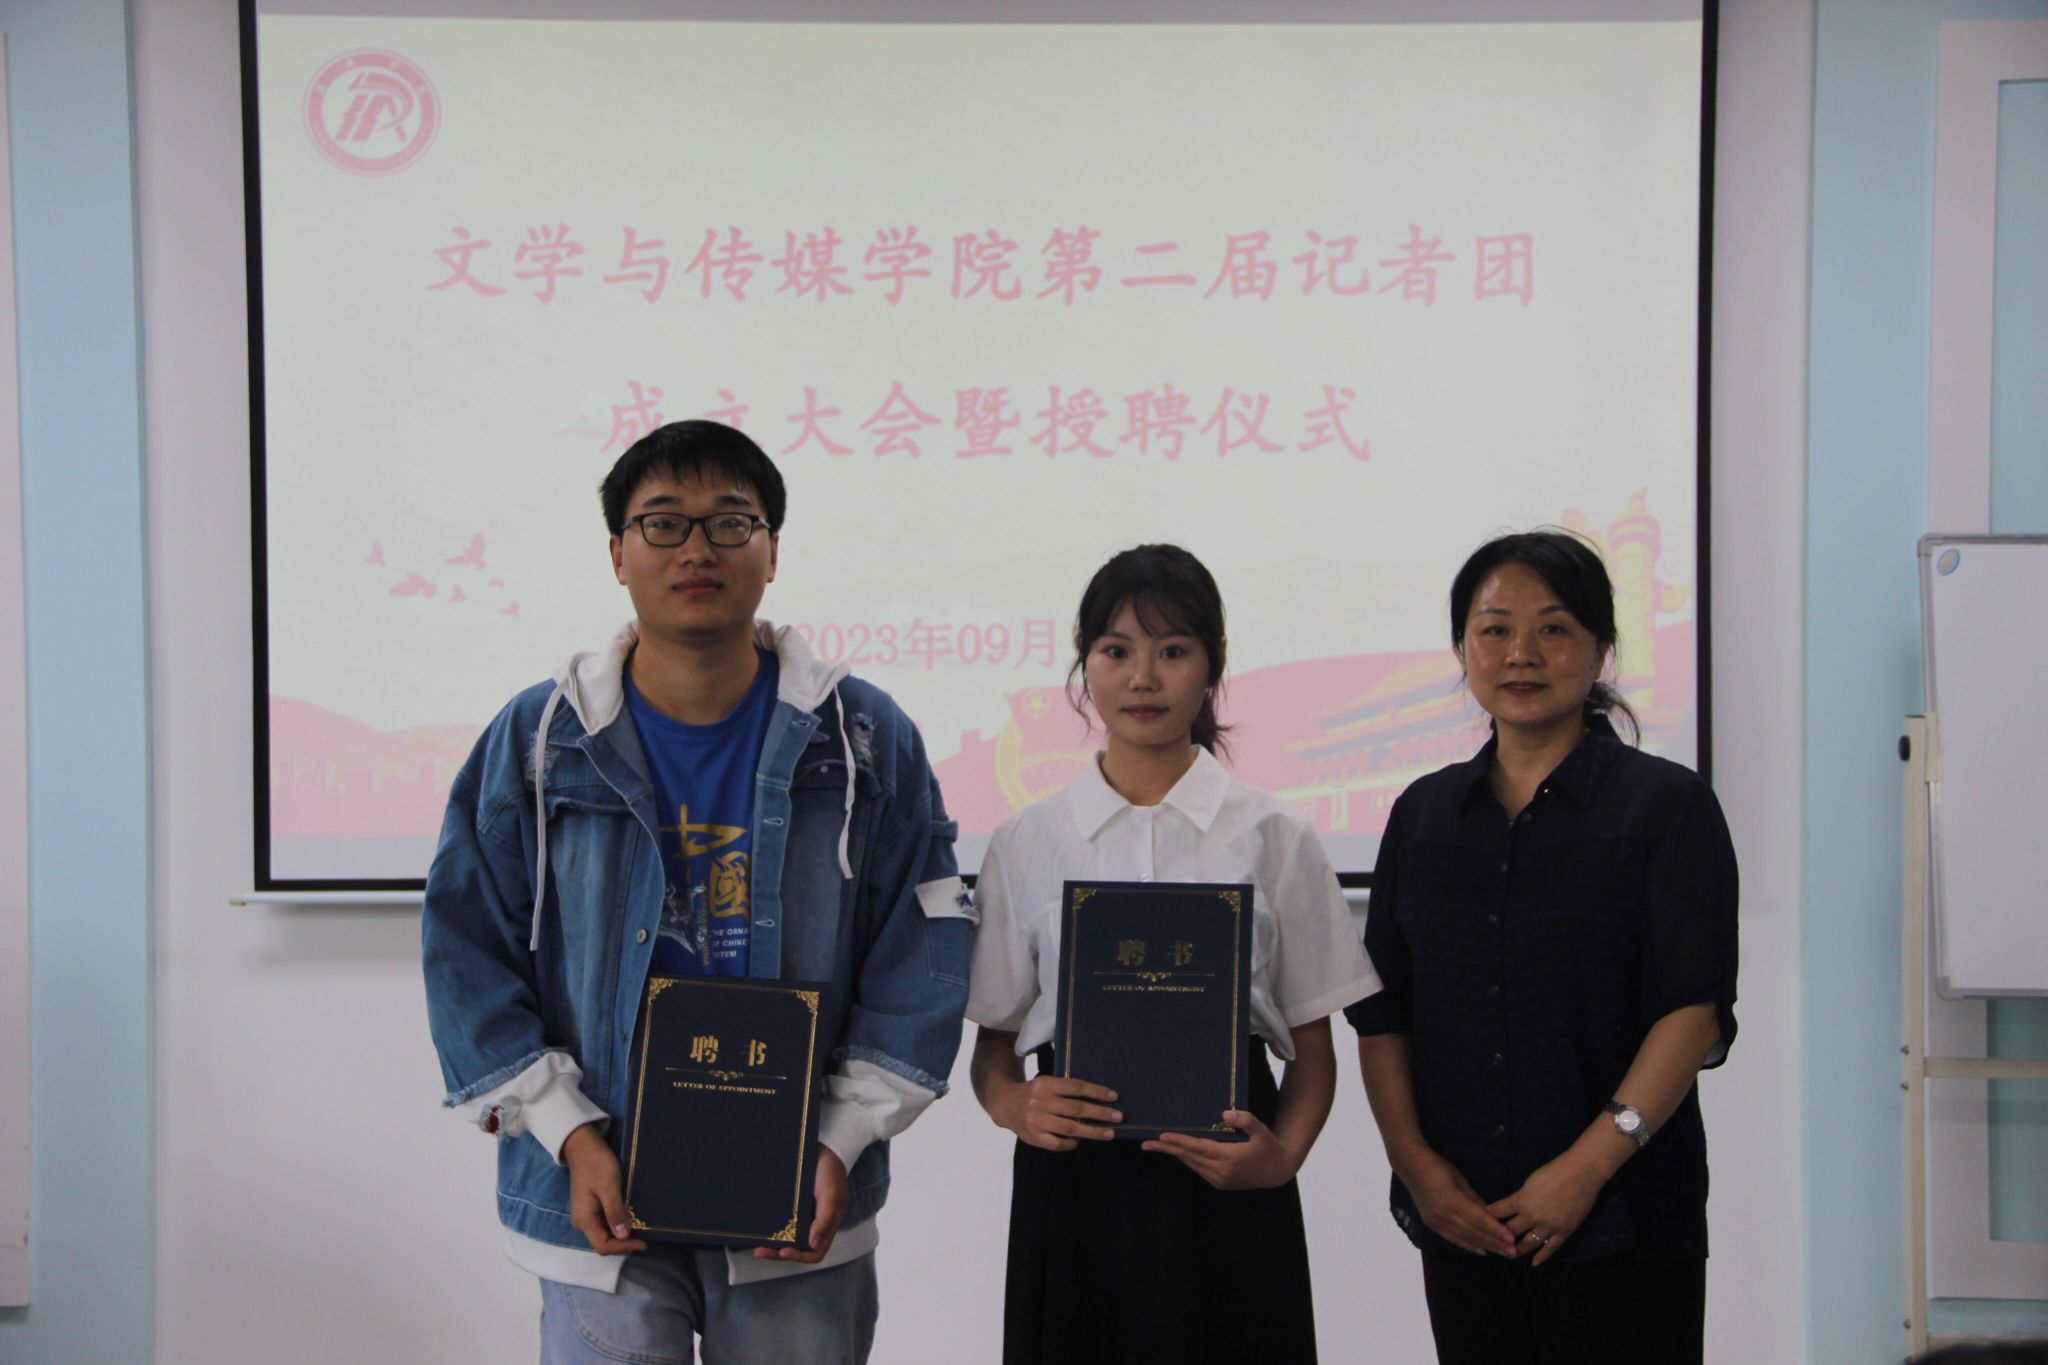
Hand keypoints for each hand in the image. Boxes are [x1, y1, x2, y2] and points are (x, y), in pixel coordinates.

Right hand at [563, 1122, 647, 1255]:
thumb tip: (623, 1236)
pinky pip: (604, 1223)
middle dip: (623, 1242)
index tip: (644, 1242)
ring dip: (621, 1234)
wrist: (583, 1145)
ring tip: (640, 1228)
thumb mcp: (609, 1187)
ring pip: (604, 1233)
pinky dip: (617, 1224)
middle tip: (645, 1236)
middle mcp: (582, 1221)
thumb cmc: (596, 1164)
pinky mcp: (590, 1207)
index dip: (623, 1247)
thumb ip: (614, 1212)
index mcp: (584, 1219)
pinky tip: (630, 1218)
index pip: (603, 1245)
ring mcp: (585, 1214)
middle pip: (603, 1242)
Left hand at [755, 1145, 847, 1262]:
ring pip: (788, 1238)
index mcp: (826, 1226)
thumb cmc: (830, 1172)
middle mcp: (814, 1225)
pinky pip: (782, 1222)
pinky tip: (759, 1227)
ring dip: (773, 1244)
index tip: (783, 1251)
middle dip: (778, 1253)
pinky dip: (772, 1228)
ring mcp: (802, 1216)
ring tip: (756, 1244)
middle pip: (797, 1248)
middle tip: (759, 1251)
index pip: (815, 1252)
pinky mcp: (793, 1206)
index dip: (800, 1256)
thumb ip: (825, 1220)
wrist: (824, 1148)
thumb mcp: (831, 1195)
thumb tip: (813, 1244)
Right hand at [989, 1074, 1121, 1151]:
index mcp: (1045, 1084)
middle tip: (1118, 1117)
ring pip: (1070, 1128)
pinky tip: (1081, 1141)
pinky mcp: (1033, 1137)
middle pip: (1076, 1108)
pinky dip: (1071, 1143)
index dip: (1096, 1091)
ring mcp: (1036, 1121)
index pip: (1076, 1087)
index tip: (1114, 1097)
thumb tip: (1098, 1099)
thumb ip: (1066, 1090)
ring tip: (1109, 1133)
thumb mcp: (1047, 1084)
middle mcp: (1040, 1101)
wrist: (1006, 1104)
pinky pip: (1057, 1143)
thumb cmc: (1034, 1093)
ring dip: (1092, 1131)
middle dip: (1100, 1113)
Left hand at [1143, 1110, 1300, 1190]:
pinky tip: (1178, 1152)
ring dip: (1175, 1155)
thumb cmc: (1269, 1147)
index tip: (1162, 1136)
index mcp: (1230, 1158)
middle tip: (1145, 1143)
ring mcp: (1220, 1180)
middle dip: (1167, 1149)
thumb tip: (1226, 1113)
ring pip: (1192, 1164)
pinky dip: (1187, 1159)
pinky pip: (1198, 1169)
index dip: (1179, 1142)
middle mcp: (1221, 1172)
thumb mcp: (1261, 1130)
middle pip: (1189, 1157)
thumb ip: (1245, 1120)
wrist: (1278, 1171)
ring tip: (1156, 1146)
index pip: (1198, 1148)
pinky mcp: (1220, 1183)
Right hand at [1402, 1149, 1517, 1257]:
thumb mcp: (1460, 1179)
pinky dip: (1468, 1245)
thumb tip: (1491, 1215)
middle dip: (1495, 1242)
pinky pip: (1453, 1239)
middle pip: (1473, 1232)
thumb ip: (1475, 1199)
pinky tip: (1481, 1250)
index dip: (1496, 1230)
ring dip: (1485, 1246)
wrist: (1411, 1166)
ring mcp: (1435, 1221)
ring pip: (1464, 1238)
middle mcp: (1443, 1214)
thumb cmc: (1438, 1167)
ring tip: (1502, 1253)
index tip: (1511, 1238)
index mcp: (1452, 1200)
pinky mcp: (1431, 1225)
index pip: (1479, 1219)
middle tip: (1513, 1251)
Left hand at [1485, 1150, 1606, 1265]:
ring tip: (1510, 1254)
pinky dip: (1542, 1257)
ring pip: (1529, 1243)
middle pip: (1511, 1231)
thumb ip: (1522, 1196)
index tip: (1482, 1221)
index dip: (1490, 1217)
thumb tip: (1515, 1205)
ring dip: (1518, 1249)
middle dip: (1501, 1236)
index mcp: (1522, 1201)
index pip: (1500, 1212)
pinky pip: (1551, 1248)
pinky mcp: (1564, 1232)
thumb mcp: (1531, 1181)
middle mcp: (1533, 1217)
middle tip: (1493, 1242)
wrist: (1581, 1174)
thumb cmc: (1555, 1172)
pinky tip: (1534, 1263)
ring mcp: (1549, 1227)